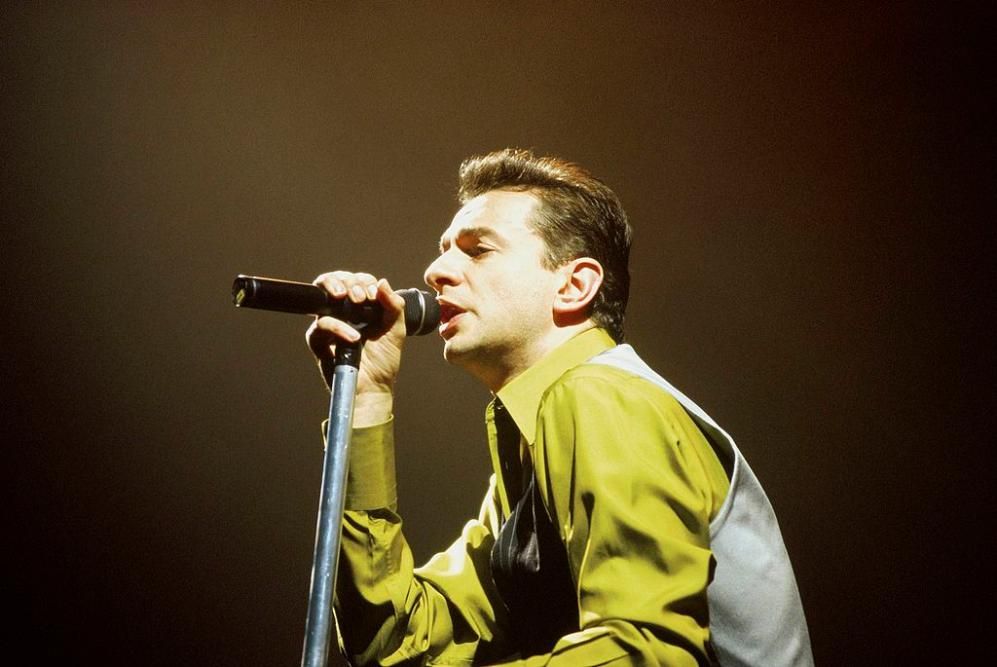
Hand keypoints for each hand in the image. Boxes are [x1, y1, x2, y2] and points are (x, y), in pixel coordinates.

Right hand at [306, 271, 406, 426]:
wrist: (375, 387)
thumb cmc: (384, 361)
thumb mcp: (396, 329)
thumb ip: (394, 305)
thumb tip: (382, 282)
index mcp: (362, 307)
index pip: (356, 281)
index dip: (364, 282)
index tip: (374, 295)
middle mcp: (343, 312)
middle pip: (335, 281)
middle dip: (348, 280)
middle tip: (361, 296)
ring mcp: (330, 324)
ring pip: (322, 296)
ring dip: (338, 289)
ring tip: (356, 301)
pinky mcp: (319, 341)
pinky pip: (321, 325)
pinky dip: (337, 327)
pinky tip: (354, 336)